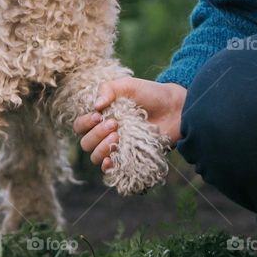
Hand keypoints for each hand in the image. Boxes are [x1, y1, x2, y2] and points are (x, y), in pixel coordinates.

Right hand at [72, 78, 186, 172]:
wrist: (175, 109)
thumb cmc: (151, 94)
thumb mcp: (128, 86)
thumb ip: (108, 89)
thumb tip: (95, 106)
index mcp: (102, 117)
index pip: (80, 126)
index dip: (84, 123)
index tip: (98, 115)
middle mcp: (106, 134)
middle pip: (86, 143)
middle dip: (96, 134)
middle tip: (115, 124)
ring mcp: (117, 148)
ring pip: (95, 157)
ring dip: (102, 149)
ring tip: (118, 136)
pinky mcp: (129, 158)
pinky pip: (111, 170)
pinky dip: (107, 167)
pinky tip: (111, 160)